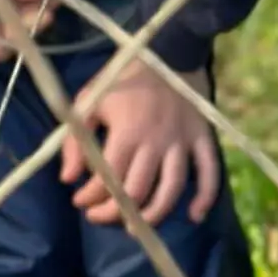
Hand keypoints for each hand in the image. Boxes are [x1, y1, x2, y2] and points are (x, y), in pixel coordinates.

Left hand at [60, 63, 219, 228]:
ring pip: (171, 189)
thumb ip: (74, 139)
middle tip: (100, 215)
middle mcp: (156, 142)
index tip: (79, 201)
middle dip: (114, 212)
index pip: (107, 179)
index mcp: (127, 132)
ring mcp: (182, 142)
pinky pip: (209, 171)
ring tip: (136, 227)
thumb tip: (68, 178)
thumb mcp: (90, 99)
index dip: (90, 197)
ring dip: (154, 214)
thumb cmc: (123, 77)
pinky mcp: (201, 137)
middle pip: (137, 191)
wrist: (167, 50)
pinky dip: (205, 196)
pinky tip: (195, 216)